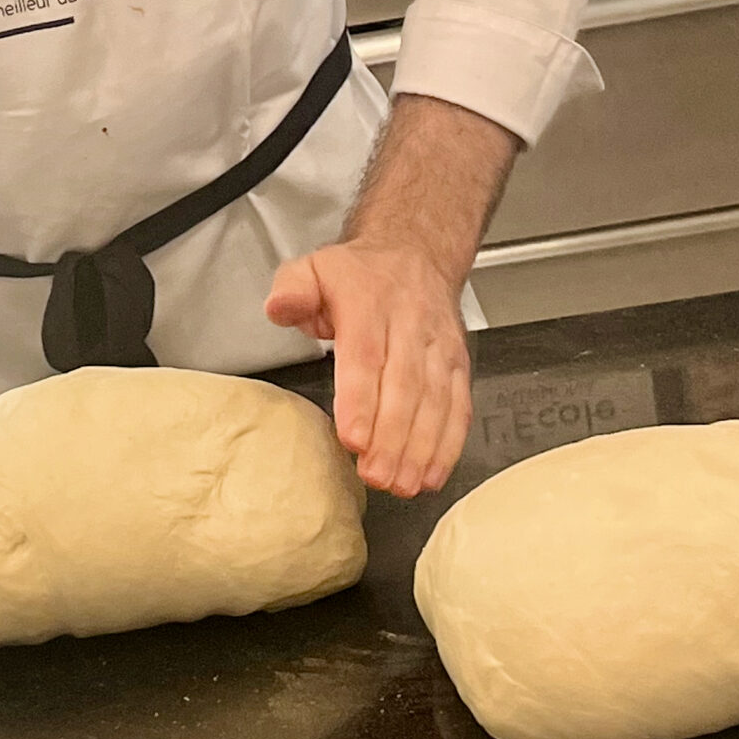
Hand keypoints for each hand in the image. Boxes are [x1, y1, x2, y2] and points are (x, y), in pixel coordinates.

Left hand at [265, 238, 470, 497]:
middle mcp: (410, 326)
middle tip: (376, 475)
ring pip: (435, 401)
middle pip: (404, 387)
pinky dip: (449, 443)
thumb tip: (279, 308)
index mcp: (369, 304)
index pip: (367, 356)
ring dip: (421, 448)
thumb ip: (292, 289)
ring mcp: (439, 347)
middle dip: (392, 438)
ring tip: (402, 484)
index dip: (361, 401)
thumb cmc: (360, 275)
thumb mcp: (313, 267)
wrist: (416, 254)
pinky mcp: (459, 364)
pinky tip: (433, 474)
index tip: (352, 438)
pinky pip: (459, 406)